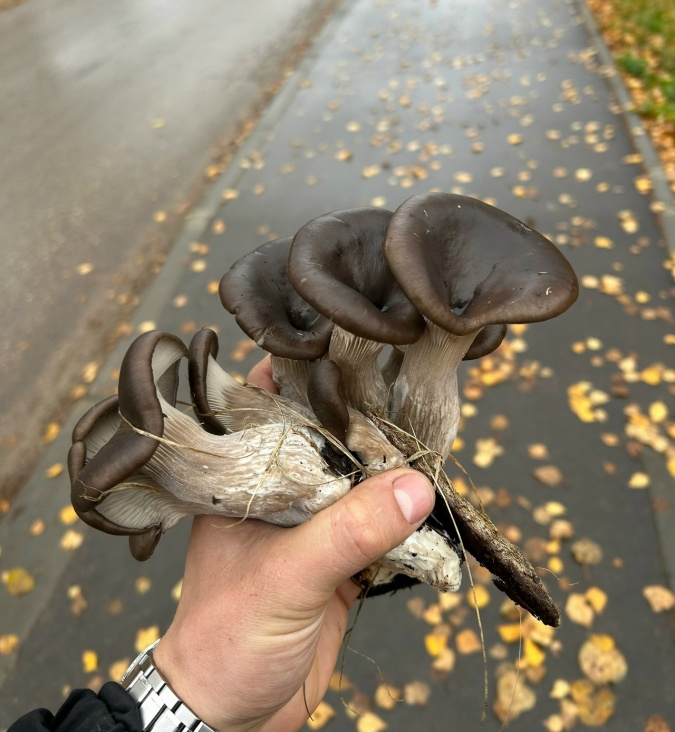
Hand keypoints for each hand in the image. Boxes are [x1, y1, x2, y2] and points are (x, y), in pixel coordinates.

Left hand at [153, 356, 434, 731]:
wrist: (230, 716)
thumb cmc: (227, 638)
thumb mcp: (286, 577)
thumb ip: (347, 531)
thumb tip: (414, 488)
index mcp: (245, 480)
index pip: (271, 406)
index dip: (308, 374)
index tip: (354, 346)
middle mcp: (279, 494)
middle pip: (328, 441)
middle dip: (367, 423)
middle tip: (411, 391)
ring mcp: (310, 528)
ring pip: (358, 484)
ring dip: (391, 473)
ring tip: (431, 439)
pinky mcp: (337, 565)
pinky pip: (378, 530)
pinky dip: (404, 521)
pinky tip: (431, 505)